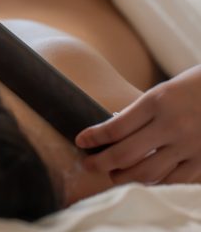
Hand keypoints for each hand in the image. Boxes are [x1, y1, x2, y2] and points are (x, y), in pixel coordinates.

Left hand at [75, 65, 200, 184]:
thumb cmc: (193, 87)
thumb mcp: (163, 92)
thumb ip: (140, 113)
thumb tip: (113, 133)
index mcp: (157, 102)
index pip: (116, 127)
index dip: (94, 137)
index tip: (80, 141)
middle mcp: (171, 125)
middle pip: (126, 154)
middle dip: (101, 162)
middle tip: (87, 164)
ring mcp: (189, 146)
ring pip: (148, 173)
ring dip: (124, 177)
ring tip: (112, 174)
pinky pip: (173, 180)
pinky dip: (154, 183)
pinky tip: (142, 180)